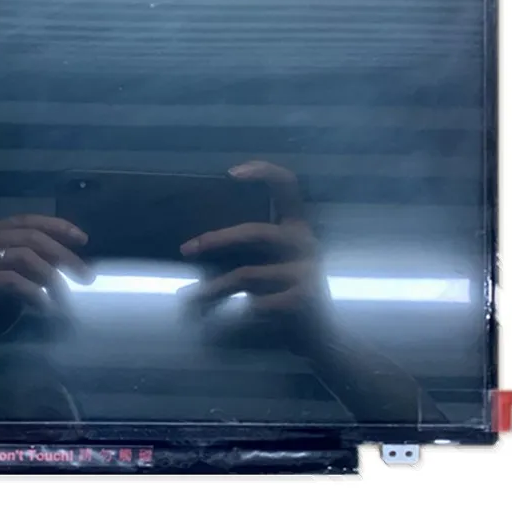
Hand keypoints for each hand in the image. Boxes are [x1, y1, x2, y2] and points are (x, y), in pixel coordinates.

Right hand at [0, 214, 91, 314]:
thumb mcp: (14, 283)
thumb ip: (34, 265)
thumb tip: (70, 258)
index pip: (28, 220)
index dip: (58, 226)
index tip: (83, 240)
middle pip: (30, 237)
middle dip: (63, 256)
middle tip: (86, 277)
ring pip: (24, 257)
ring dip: (53, 279)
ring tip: (67, 300)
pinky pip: (11, 281)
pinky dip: (35, 293)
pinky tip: (47, 308)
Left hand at [179, 161, 325, 319]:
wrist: (324, 338)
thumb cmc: (287, 294)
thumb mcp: (274, 264)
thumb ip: (249, 250)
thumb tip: (196, 246)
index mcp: (297, 228)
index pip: (287, 187)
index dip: (264, 173)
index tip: (232, 173)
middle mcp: (306, 243)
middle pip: (255, 232)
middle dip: (216, 240)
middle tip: (187, 249)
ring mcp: (308, 271)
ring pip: (247, 275)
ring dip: (212, 289)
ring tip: (188, 299)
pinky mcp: (306, 299)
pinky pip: (258, 303)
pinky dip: (238, 312)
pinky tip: (229, 319)